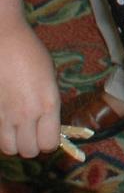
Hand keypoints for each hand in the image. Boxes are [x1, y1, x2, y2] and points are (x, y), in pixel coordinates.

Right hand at [0, 23, 60, 157]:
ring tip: (18, 130)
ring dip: (14, 143)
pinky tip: (5, 121)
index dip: (49, 142)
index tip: (48, 135)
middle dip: (32, 146)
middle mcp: (27, 113)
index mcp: (48, 104)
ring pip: (8, 149)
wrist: (4, 41)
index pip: (49, 143)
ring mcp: (5, 115)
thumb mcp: (49, 78)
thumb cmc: (31, 54)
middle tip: (32, 133)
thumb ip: (49, 104)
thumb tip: (47, 123)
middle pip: (28, 151)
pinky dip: (1, 133)